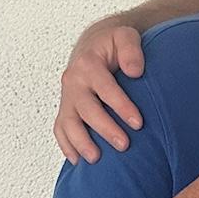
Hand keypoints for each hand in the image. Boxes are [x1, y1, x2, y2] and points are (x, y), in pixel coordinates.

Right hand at [54, 22, 145, 163]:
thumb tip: (135, 71)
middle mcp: (73, 81)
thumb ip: (131, 49)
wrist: (94, 45)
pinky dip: (66, 146)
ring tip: (96, 159)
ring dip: (80, 143)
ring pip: (68, 123)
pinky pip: (60, 129)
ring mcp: (67, 97)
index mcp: (88, 64)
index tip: (138, 122)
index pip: (105, 88)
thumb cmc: (113, 44)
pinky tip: (77, 161)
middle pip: (86, 110)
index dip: (121, 106)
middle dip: (104, 129)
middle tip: (124, 145)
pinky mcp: (65, 109)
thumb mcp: (125, 36)